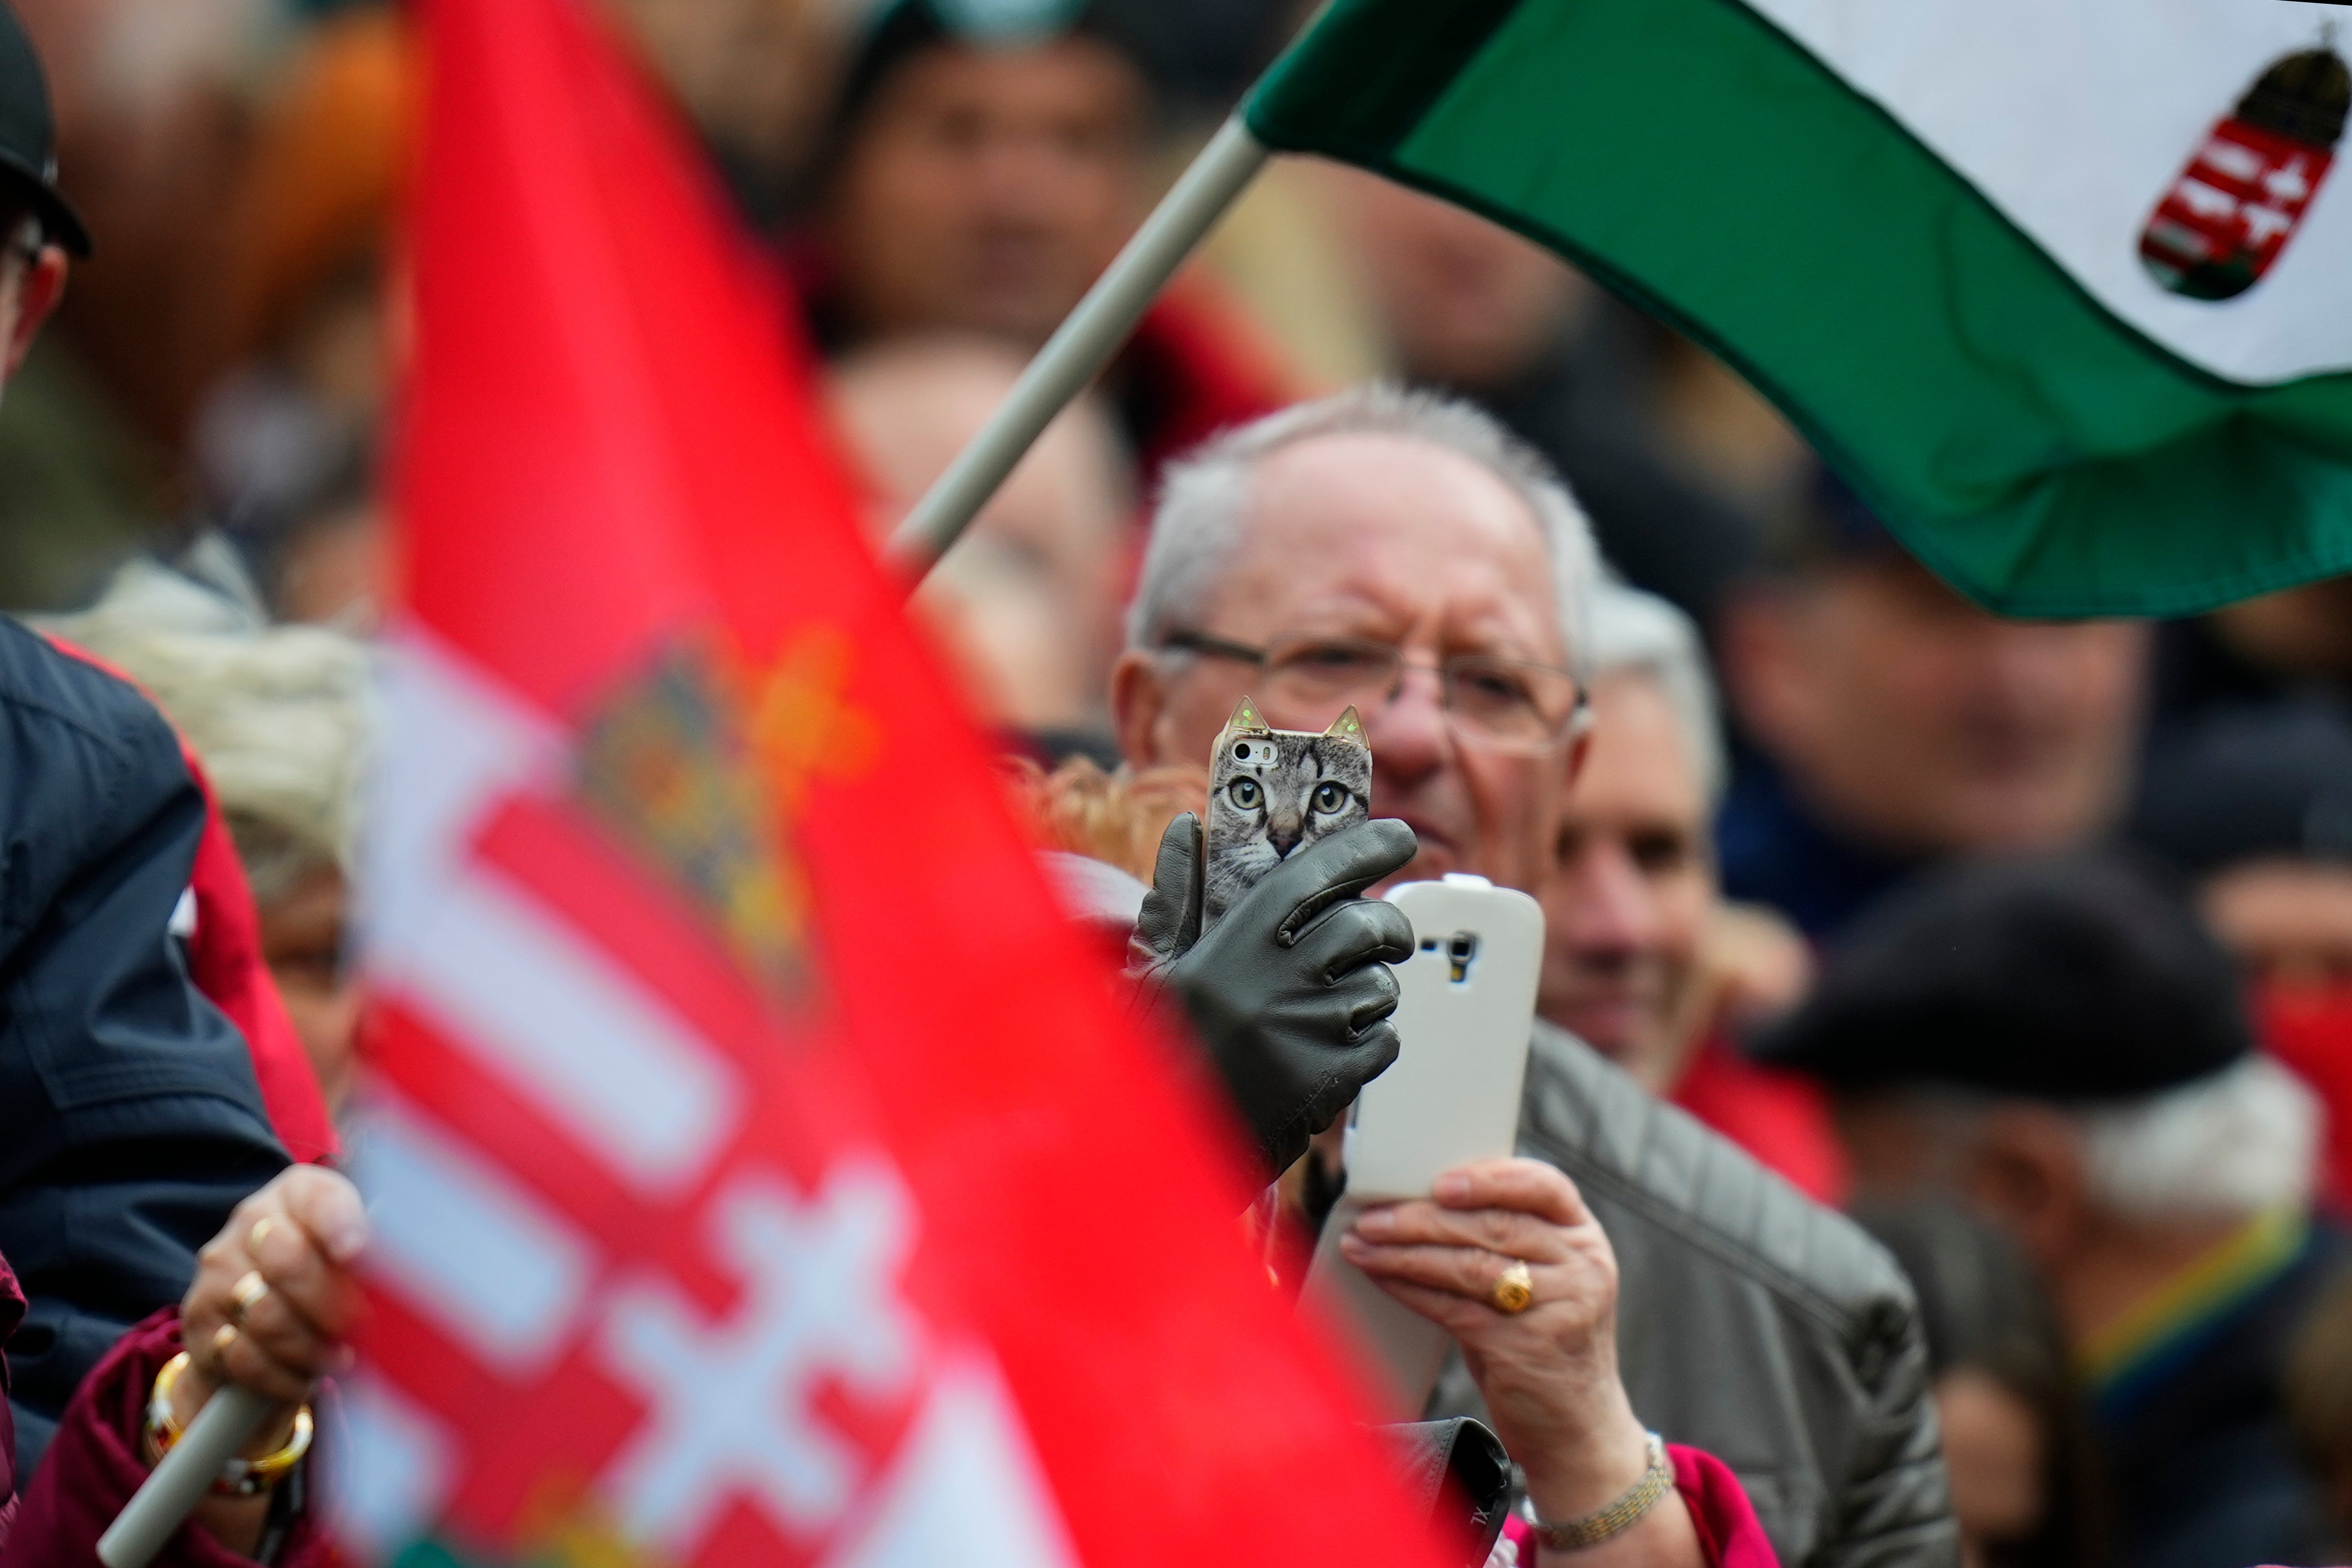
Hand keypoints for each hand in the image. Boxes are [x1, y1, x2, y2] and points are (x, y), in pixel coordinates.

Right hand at [177, 1165, 369, 1446]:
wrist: (260, 1305)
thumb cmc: (328, 1270)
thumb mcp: (356, 1249)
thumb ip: (380, 1251)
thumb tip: (417, 1272)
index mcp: (301, 1192)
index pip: (320, 1199)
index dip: (339, 1225)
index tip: (358, 1253)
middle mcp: (253, 1221)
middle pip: (289, 1262)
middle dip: (331, 1304)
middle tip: (360, 1328)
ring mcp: (220, 1269)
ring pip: (266, 1315)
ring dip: (309, 1347)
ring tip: (341, 1359)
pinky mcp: (201, 1319)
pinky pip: (241, 1355)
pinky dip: (279, 1375)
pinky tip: (304, 1377)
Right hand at [1129, 813, 1416, 1177]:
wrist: (1169, 1148)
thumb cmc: (1161, 1051)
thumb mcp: (1155, 968)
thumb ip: (1177, 895)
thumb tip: (1187, 827)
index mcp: (1233, 944)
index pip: (1312, 875)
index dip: (1362, 848)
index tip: (1399, 836)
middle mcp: (1274, 980)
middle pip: (1365, 925)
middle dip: (1386, 925)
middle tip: (1381, 934)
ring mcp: (1307, 1030)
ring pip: (1380, 986)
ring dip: (1371, 991)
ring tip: (1330, 1010)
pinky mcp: (1331, 1078)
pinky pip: (1383, 1040)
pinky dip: (1371, 1042)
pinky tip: (1330, 1053)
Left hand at [1342, 1159, 1699, 1565]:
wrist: (1578, 1426)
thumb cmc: (1542, 1339)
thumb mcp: (1542, 1280)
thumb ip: (1502, 1240)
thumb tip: (1417, 1203)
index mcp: (1584, 1238)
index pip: (1544, 1185)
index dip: (1490, 1178)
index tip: (1439, 1180)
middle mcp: (1581, 1267)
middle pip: (1493, 1225)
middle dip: (1423, 1218)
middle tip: (1372, 1216)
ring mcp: (1560, 1308)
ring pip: (1469, 1265)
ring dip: (1405, 1253)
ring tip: (1362, 1244)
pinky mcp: (1528, 1347)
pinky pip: (1455, 1308)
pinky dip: (1411, 1290)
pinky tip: (1381, 1277)